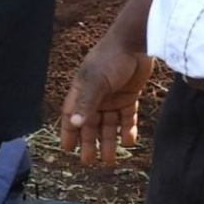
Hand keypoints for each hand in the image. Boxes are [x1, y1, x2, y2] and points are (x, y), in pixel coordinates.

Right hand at [61, 34, 150, 166]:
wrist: (136, 41)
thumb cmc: (111, 58)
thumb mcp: (96, 81)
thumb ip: (87, 103)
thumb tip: (75, 124)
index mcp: (82, 91)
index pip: (72, 116)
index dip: (69, 133)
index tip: (67, 150)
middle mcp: (95, 96)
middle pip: (91, 124)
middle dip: (90, 143)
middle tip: (90, 162)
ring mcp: (113, 97)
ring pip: (109, 124)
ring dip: (109, 141)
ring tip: (110, 160)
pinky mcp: (129, 96)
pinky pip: (127, 117)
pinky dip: (127, 129)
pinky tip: (129, 141)